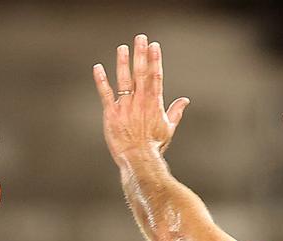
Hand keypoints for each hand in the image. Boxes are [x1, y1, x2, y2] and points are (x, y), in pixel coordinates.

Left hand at [94, 33, 190, 167]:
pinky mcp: (111, 114)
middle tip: (140, 38)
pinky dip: (101, 80)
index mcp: (154, 103)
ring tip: (122, 48)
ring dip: (123, 62)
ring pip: (124, 80)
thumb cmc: (154, 146)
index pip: (155, 75)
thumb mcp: (169, 128)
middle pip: (141, 73)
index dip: (154, 59)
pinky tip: (98, 67)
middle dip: (140, 54)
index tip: (154, 45)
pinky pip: (105, 93)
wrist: (138, 159)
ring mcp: (125, 106)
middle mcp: (140, 101)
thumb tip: (185, 100)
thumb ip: (176, 112)